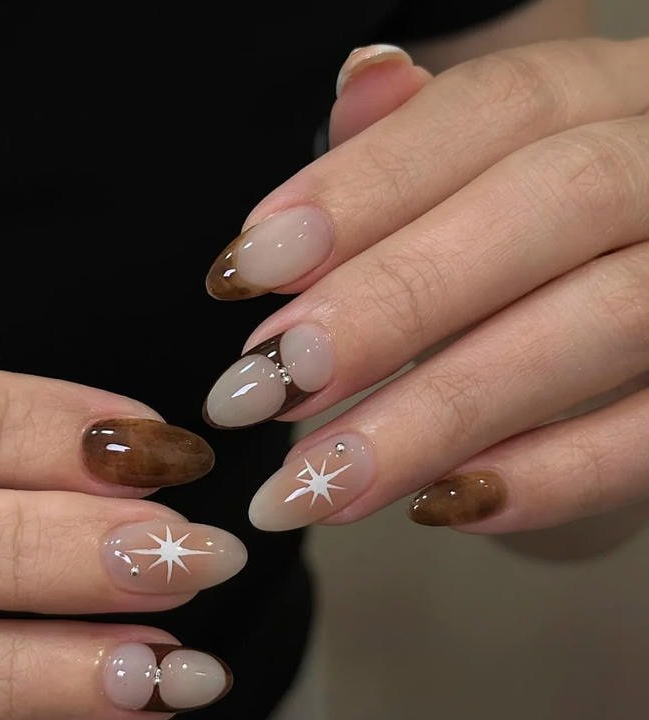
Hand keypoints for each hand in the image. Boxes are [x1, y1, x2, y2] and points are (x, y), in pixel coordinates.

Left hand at [203, 37, 648, 534]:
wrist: (648, 322)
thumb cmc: (548, 250)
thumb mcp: (486, 182)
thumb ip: (422, 145)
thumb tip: (361, 79)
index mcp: (613, 97)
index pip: (496, 107)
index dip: (363, 187)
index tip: (246, 270)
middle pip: (557, 200)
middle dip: (393, 300)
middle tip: (267, 385)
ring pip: (607, 320)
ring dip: (440, 413)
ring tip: (316, 481)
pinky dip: (551, 476)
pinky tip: (438, 506)